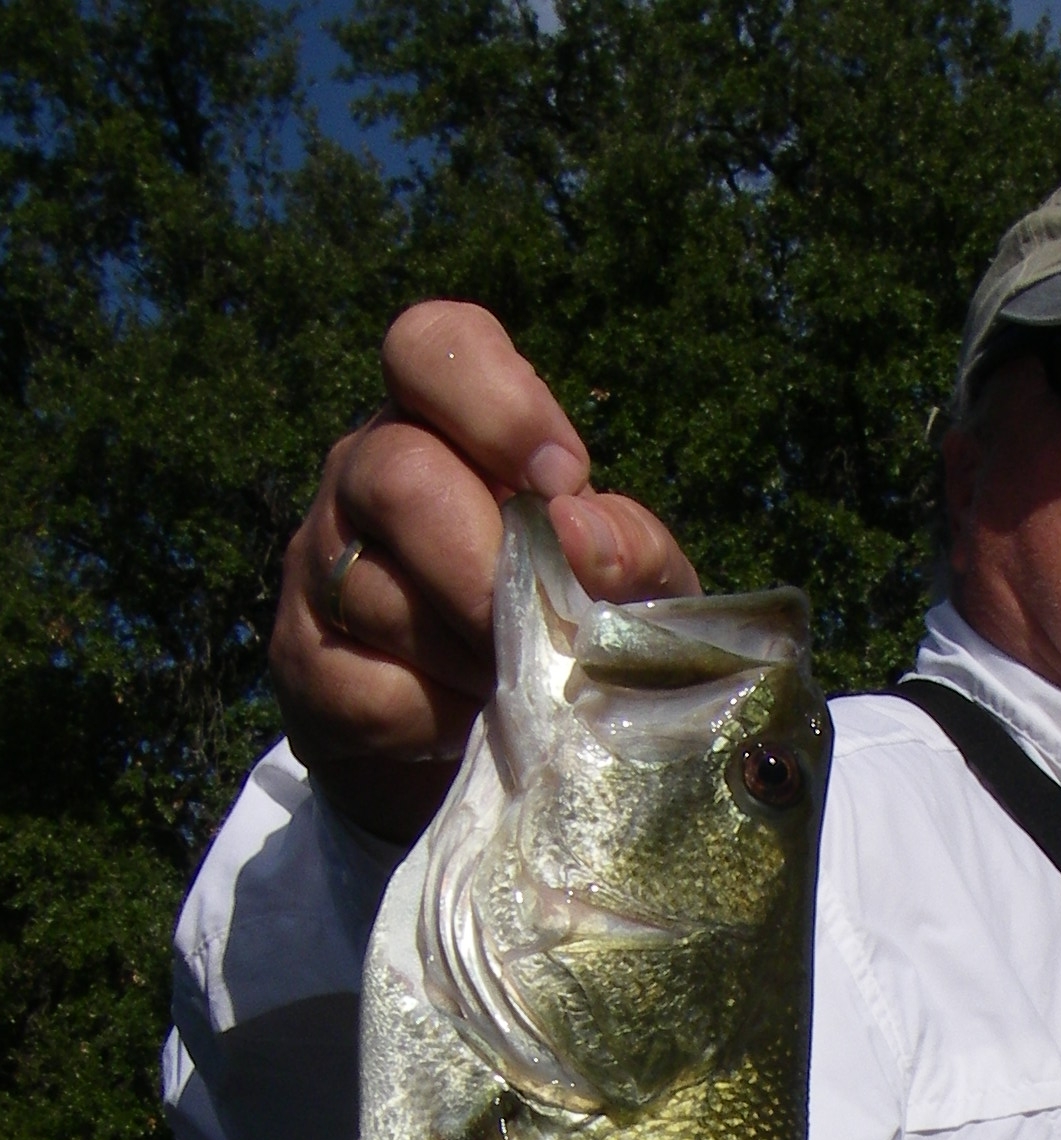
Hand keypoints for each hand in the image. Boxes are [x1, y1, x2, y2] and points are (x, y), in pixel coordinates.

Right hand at [269, 301, 698, 840]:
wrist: (501, 748)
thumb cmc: (571, 633)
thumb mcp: (632, 589)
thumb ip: (630, 550)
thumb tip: (578, 534)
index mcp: (444, 428)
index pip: (428, 346)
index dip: (496, 401)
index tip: (563, 481)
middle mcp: (364, 474)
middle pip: (398, 477)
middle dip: (487, 568)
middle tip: (544, 630)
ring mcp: (319, 565)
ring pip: (380, 595)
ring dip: (475, 660)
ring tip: (517, 687)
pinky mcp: (303, 663)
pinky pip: (370, 690)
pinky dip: (440, 722)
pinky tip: (469, 726)